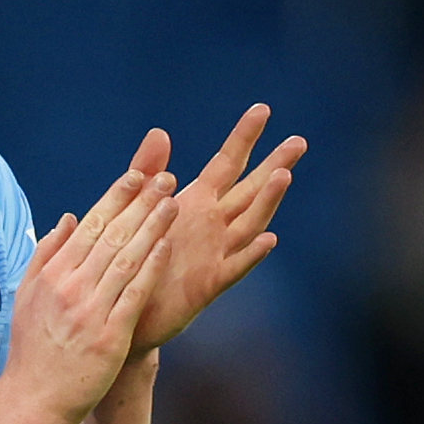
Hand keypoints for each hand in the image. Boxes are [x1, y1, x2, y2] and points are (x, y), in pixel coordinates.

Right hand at [6, 160, 175, 423]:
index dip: (116, 197)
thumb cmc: (32, 351)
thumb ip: (46, 255)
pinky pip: (133, 294)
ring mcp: (89, 311)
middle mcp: (70, 287)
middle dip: (140, 203)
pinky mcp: (108, 336)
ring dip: (151, 227)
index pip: (89, 225)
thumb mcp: (26, 297)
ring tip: (172, 202)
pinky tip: (166, 246)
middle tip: (165, 178)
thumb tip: (68, 219)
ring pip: (125, 258)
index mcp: (52, 275)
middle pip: (110, 235)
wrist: (31, 400)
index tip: (138, 175)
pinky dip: (150, 267)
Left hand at [122, 106, 305, 350]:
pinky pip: (234, 268)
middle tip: (299, 142)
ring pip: (249, 224)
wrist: (125, 314)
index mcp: (196, 203)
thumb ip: (148, 173)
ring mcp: (215, 254)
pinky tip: (268, 240)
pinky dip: (251, 254)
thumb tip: (160, 132)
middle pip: (250, 190)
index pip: (227, 163)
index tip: (262, 109)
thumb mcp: (137, 210)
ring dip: (267, 201)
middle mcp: (213, 226)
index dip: (244, 137)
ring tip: (284, 176)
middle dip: (274, 165)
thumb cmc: (133, 260)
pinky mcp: (207, 285)